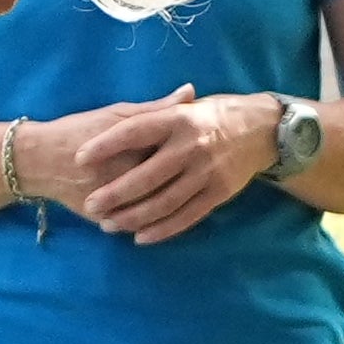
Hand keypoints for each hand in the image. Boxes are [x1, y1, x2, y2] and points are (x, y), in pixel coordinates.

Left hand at [66, 86, 269, 242]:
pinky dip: (162, 229)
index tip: (80, 157)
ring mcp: (207, 171)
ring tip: (108, 225)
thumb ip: (158, 109)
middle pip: (147, 174)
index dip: (106, 145)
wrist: (263, 129)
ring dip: (134, 216)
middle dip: (116, 193)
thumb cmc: (215, 114)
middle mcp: (193, 145)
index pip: (135, 131)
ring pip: (165, 201)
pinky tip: (140, 236)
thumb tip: (123, 113)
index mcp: (179, 119)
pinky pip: (187, 216)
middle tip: (91, 204)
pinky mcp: (219, 193)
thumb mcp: (187, 106)